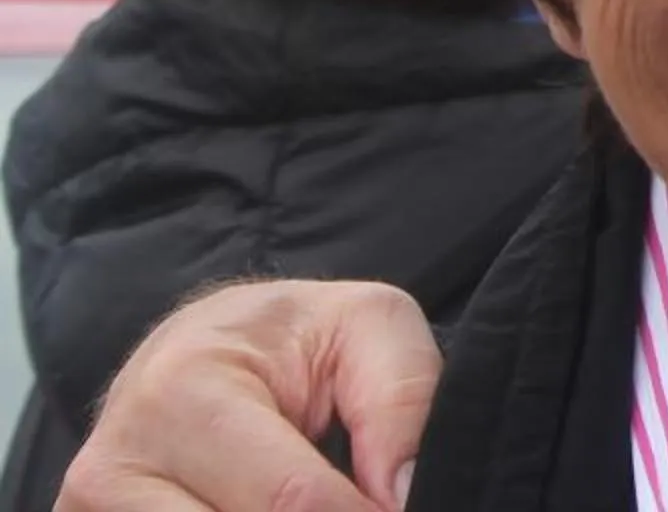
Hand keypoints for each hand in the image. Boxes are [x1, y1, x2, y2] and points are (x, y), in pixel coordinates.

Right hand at [55, 282, 441, 511]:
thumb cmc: (283, 337)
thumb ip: (401, 398)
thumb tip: (398, 496)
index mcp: (181, 392)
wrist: (193, 348)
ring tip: (316, 499)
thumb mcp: (365, 324)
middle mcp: (115, 466)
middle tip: (364, 502)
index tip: (397, 507)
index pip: (290, 500)